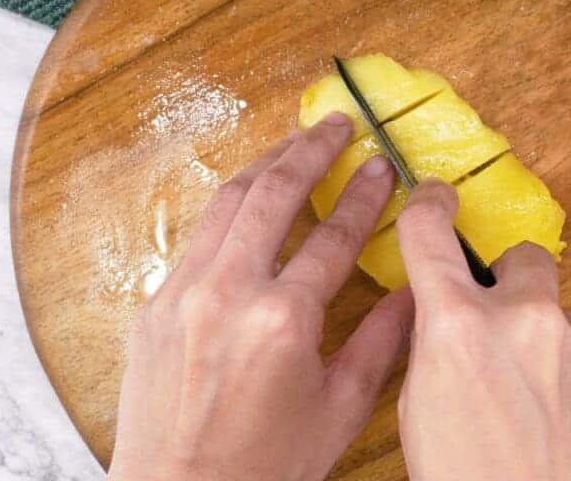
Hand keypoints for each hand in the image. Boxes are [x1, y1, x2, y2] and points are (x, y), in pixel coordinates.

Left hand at [107, 112, 414, 480]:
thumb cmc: (264, 468)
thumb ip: (380, 343)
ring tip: (294, 141)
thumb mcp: (339, 410)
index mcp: (282, 322)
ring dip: (265, 164)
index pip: (334, 237)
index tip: (381, 168)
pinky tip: (249, 196)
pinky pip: (199, 235)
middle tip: (337, 123)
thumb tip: (414, 294)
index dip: (363, 197)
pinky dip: (229, 205)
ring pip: (227, 202)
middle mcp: (228, 294)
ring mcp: (183, 293)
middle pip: (274, 195)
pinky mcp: (155, 304)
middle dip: (310, 151)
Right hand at [395, 181, 570, 480]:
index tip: (435, 198)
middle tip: (501, 330)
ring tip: (539, 405)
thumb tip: (445, 312)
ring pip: (562, 315)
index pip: (432, 235)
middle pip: (523, 257)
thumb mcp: (419, 413)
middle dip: (510, 285)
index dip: (429, 207)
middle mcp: (527, 321)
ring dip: (548, 342)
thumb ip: (435, 346)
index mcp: (459, 330)